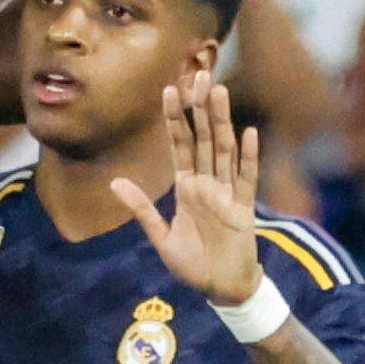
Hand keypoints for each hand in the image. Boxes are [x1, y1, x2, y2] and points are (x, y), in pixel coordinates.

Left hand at [113, 67, 265, 305]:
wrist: (222, 289)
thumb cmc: (193, 266)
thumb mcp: (160, 238)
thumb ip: (142, 209)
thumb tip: (115, 182)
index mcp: (187, 188)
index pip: (180, 145)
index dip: (175, 118)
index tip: (170, 89)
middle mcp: (208, 185)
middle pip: (205, 138)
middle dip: (201, 107)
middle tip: (200, 74)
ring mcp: (227, 194)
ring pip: (225, 150)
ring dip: (222, 121)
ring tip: (219, 92)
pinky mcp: (244, 210)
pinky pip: (247, 179)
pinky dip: (249, 157)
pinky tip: (249, 133)